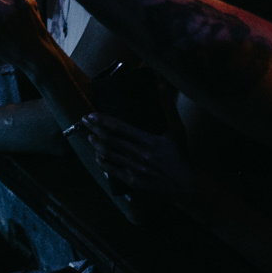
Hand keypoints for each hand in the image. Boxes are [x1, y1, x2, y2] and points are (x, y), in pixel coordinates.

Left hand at [80, 114, 200, 202]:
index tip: (91, 114)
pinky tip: (98, 155)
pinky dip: (102, 161)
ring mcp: (135, 169)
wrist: (186, 186)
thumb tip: (160, 86)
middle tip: (84, 120)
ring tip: (89, 135)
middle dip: (95, 129)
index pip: (121, 128)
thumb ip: (168, 108)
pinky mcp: (133, 181)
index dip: (103, 120)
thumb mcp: (177, 131)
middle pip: (111, 140)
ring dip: (96, 144)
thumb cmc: (180, 156)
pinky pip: (112, 170)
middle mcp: (140, 155)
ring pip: (109, 154)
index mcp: (149, 141)